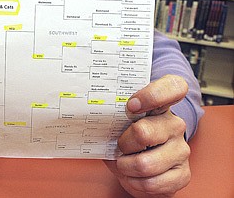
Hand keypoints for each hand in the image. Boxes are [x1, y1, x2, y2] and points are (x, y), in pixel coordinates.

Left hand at [105, 75, 190, 196]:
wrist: (138, 166)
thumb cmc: (125, 137)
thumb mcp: (119, 121)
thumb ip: (113, 112)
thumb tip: (89, 108)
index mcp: (161, 105)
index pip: (173, 87)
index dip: (152, 95)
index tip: (131, 105)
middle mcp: (175, 124)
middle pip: (144, 132)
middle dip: (123, 143)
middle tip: (119, 145)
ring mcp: (181, 149)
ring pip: (145, 163)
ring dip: (126, 166)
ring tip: (123, 163)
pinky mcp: (182, 174)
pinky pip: (152, 183)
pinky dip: (135, 182)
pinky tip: (133, 176)